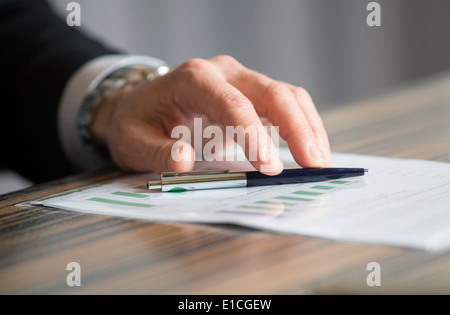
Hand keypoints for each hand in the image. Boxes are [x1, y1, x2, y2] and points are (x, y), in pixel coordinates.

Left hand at [90, 55, 331, 174]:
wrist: (140, 105)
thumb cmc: (137, 122)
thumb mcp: (132, 140)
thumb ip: (156, 151)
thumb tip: (185, 160)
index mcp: (192, 78)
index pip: (231, 102)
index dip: (254, 134)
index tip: (270, 166)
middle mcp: (222, 72)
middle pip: (270, 91)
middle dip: (296, 127)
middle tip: (313, 163)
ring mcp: (240, 80)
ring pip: (286, 94)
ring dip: (306, 126)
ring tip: (319, 160)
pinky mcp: (250, 94)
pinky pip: (285, 103)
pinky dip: (302, 125)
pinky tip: (310, 149)